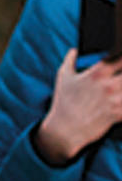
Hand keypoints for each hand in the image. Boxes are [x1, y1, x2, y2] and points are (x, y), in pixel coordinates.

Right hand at [35, 48, 121, 164]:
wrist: (65, 129)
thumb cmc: (64, 102)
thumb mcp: (63, 77)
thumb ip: (70, 60)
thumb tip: (74, 50)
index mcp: (96, 73)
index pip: (119, 58)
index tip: (120, 60)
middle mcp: (108, 85)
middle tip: (120, 76)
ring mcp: (115, 100)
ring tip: (120, 88)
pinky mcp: (119, 114)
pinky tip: (121, 100)